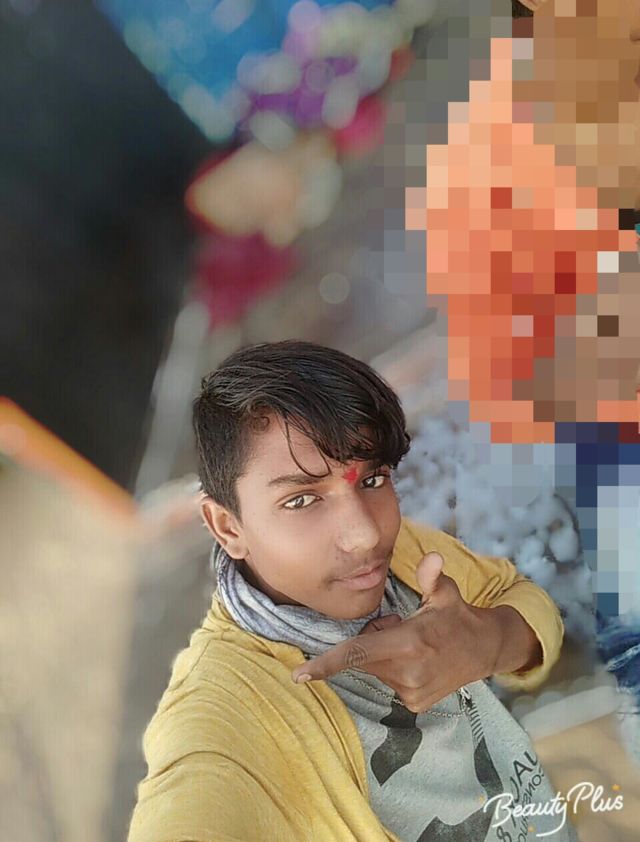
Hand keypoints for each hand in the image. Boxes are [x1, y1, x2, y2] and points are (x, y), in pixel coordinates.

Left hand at [290, 552, 503, 712]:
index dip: (325, 664)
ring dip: (384, 655)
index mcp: (409, 643)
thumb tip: (432, 558)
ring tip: (413, 645)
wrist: (485, 650)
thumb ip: (431, 577)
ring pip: (376, 669)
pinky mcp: (415, 704)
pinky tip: (419, 662)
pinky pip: (389, 682)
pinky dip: (396, 670)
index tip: (299, 675)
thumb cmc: (458, 616)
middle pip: (364, 656)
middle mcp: (407, 672)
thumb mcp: (445, 593)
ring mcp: (411, 692)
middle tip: (398, 625)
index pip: (357, 653)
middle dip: (372, 639)